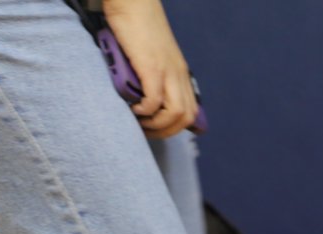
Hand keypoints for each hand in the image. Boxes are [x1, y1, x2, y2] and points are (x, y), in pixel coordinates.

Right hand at [100, 0, 197, 137]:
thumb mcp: (150, 55)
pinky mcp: (152, 66)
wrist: (133, 1)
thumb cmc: (135, 25)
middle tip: (145, 131)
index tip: (157, 129)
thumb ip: (152, 74)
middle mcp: (178, 74)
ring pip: (175, 113)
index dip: (176, 127)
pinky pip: (155, 100)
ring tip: (140, 122)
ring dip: (157, 125)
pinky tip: (135, 109)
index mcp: (180, 73)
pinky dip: (146, 110)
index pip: (190, 112)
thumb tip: (140, 93)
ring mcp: (167, 71)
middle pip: (186, 117)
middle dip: (166, 132)